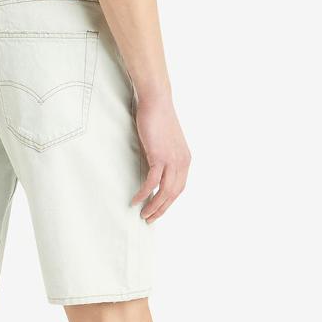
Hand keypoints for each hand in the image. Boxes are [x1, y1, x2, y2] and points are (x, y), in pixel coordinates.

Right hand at [130, 95, 190, 221]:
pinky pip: (152, 182)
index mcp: (185, 160)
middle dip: (162, 209)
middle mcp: (182, 162)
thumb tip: (154, 169)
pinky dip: (144, 193)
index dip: (169, 201)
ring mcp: (172, 160)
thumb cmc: (158, 119)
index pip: (179, 188)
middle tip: (150, 219)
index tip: (158, 210)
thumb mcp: (165, 142)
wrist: (157, 102)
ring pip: (165, 191)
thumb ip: (163, 157)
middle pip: (174, 193)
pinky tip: (136, 200)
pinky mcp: (160, 157)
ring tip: (144, 215)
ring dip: (154, 206)